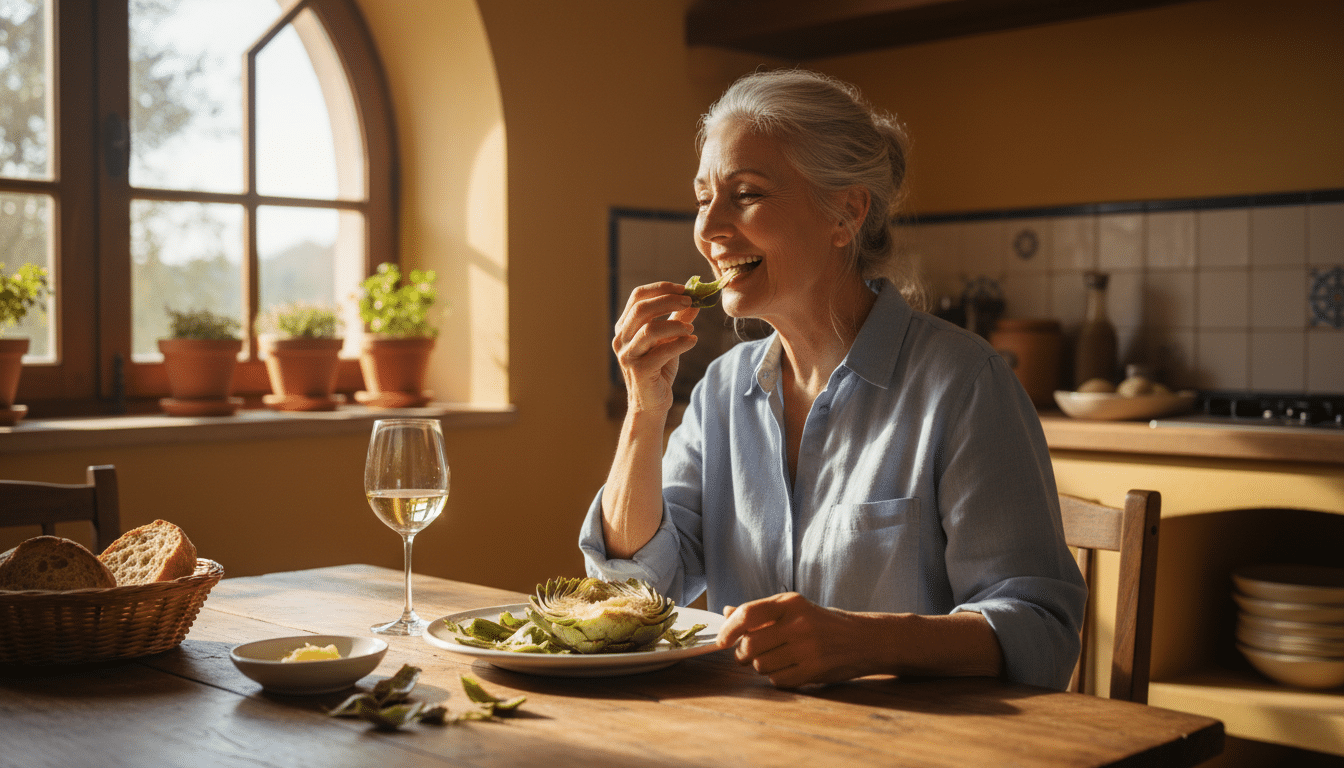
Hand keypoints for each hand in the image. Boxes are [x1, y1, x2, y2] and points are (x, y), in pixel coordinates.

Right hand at [611, 282, 698, 413]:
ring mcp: (628, 355)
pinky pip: (661, 352)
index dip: (661, 289)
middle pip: (642, 309)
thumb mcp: (669, 339)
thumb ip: (678, 318)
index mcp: (625, 326)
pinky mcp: (639, 371)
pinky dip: (680, 344)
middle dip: (669, 301)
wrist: (652, 402)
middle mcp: (621, 339)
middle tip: (690, 302)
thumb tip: (695, 299)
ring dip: (675, 325)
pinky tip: (692, 342)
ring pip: (650, 330)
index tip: (684, 289)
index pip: (638, 296)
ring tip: (691, 329)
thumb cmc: (659, 368)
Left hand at [716, 592, 874, 687]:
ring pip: (761, 665)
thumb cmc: (822, 623)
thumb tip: (726, 613)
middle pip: (750, 645)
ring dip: (761, 666)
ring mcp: (808, 648)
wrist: (863, 639)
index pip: (747, 614)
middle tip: (749, 653)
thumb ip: (760, 611)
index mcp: (790, 602)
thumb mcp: (794, 609)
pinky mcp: (814, 670)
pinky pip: (777, 680)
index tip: (722, 640)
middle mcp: (798, 623)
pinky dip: (777, 678)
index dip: (728, 630)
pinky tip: (789, 668)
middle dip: (743, 653)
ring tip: (776, 658)